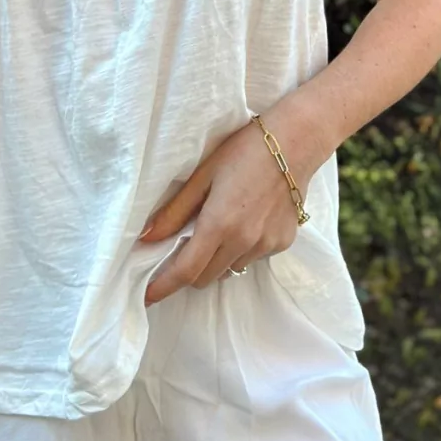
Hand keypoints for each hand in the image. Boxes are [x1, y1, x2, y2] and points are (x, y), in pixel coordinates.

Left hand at [139, 107, 316, 306]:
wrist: (295, 142)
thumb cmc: (243, 151)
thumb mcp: (202, 175)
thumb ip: (174, 211)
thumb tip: (145, 238)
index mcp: (219, 224)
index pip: (185, 271)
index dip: (162, 288)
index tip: (146, 298)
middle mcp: (244, 242)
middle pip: (205, 278)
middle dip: (188, 271)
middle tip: (182, 246)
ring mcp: (266, 245)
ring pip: (229, 269)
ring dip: (216, 259)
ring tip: (218, 225)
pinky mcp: (282, 243)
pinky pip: (252, 258)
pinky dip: (240, 248)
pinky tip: (245, 220)